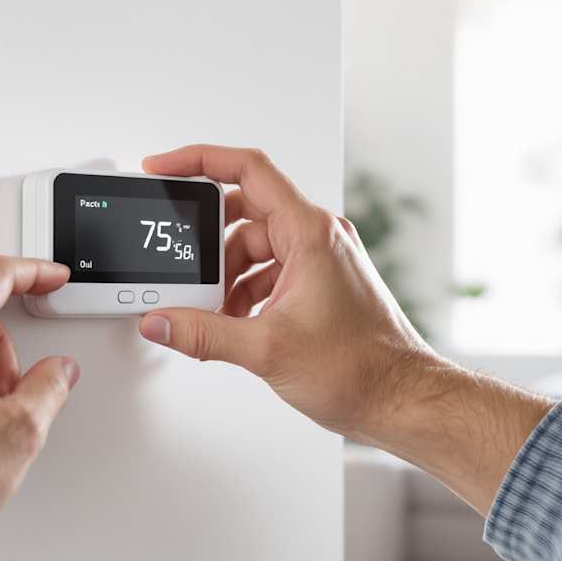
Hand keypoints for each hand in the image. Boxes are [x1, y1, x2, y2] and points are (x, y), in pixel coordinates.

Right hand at [136, 144, 551, 511]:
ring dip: (226, 277)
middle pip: (244, 213)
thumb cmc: (361, 369)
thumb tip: (160, 322)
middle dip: (208, 246)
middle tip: (184, 272)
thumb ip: (202, 334)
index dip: (198, 161)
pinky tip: (235, 323)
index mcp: (310, 233)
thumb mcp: (265, 349)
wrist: (401, 400)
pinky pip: (270, 271)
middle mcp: (319, 237)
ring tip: (214, 313)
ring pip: (255, 247)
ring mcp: (322, 260)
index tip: (163, 168)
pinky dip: (245, 291)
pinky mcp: (322, 284)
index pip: (247, 170)